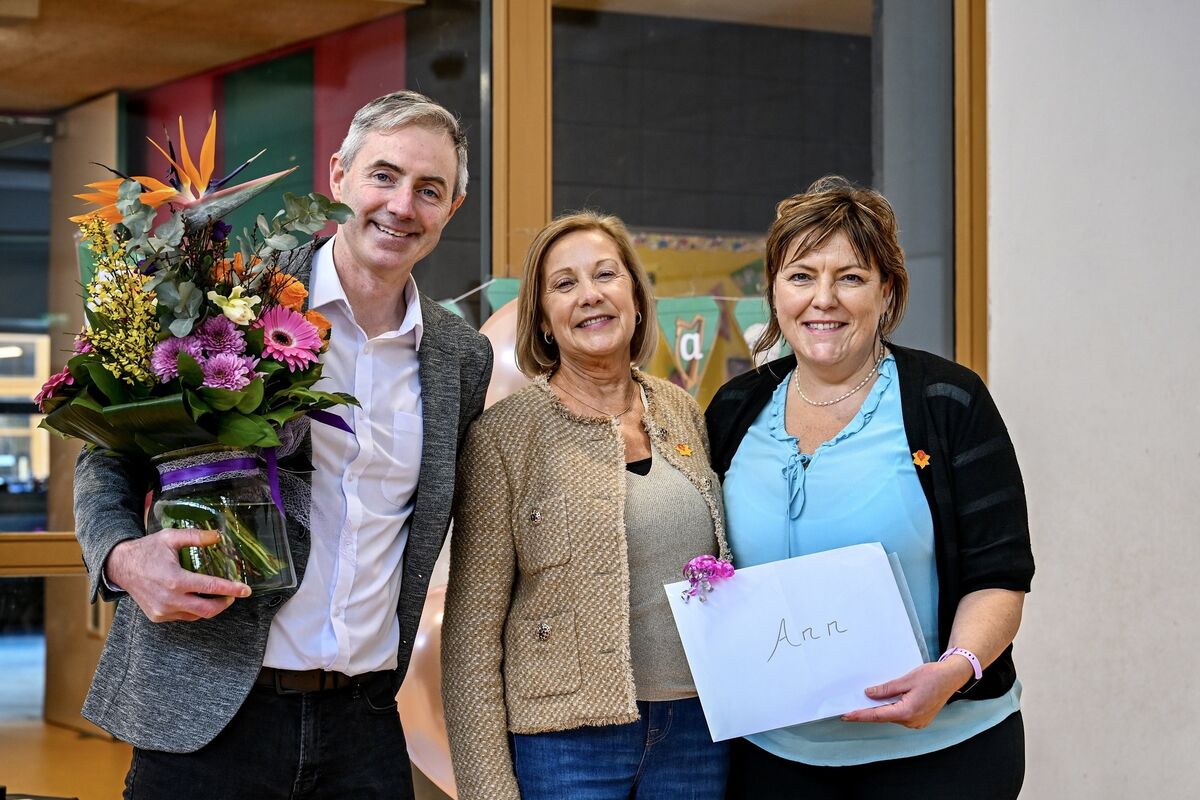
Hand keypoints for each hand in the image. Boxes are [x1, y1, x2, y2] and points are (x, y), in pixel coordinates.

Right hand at [106, 529, 251, 622]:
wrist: (121, 567)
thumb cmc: (147, 550)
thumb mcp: (171, 537)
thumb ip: (196, 536)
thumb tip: (219, 536)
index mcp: (174, 580)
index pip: (210, 587)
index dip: (231, 589)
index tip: (246, 590)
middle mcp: (169, 599)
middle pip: (207, 609)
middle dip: (225, 603)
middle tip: (234, 594)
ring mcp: (162, 611)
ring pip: (196, 615)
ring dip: (210, 607)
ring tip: (217, 595)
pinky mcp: (158, 616)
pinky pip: (183, 616)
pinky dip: (194, 609)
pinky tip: (198, 598)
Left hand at [840, 659, 972, 728]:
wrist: (951, 677)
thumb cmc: (932, 676)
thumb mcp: (906, 680)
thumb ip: (886, 689)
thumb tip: (869, 694)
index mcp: (907, 712)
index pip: (877, 715)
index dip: (860, 715)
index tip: (846, 715)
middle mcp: (912, 721)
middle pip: (884, 717)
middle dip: (869, 711)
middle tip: (851, 706)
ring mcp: (917, 722)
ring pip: (892, 716)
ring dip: (881, 709)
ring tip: (868, 701)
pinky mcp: (920, 720)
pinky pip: (900, 716)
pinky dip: (892, 709)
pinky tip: (885, 702)